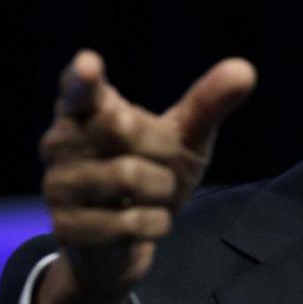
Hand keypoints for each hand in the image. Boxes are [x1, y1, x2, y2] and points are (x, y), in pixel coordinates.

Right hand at [32, 49, 255, 303]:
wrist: (132, 238)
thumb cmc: (155, 169)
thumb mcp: (185, 136)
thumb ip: (208, 103)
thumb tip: (245, 69)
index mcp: (87, 108)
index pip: (80, 87)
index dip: (83, 77)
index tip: (90, 65)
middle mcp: (60, 140)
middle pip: (122, 127)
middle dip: (162, 148)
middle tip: (162, 161)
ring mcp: (57, 183)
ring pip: (128, 177)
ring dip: (161, 191)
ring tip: (152, 194)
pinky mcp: (64, 227)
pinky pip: (127, 223)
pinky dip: (154, 224)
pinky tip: (145, 222)